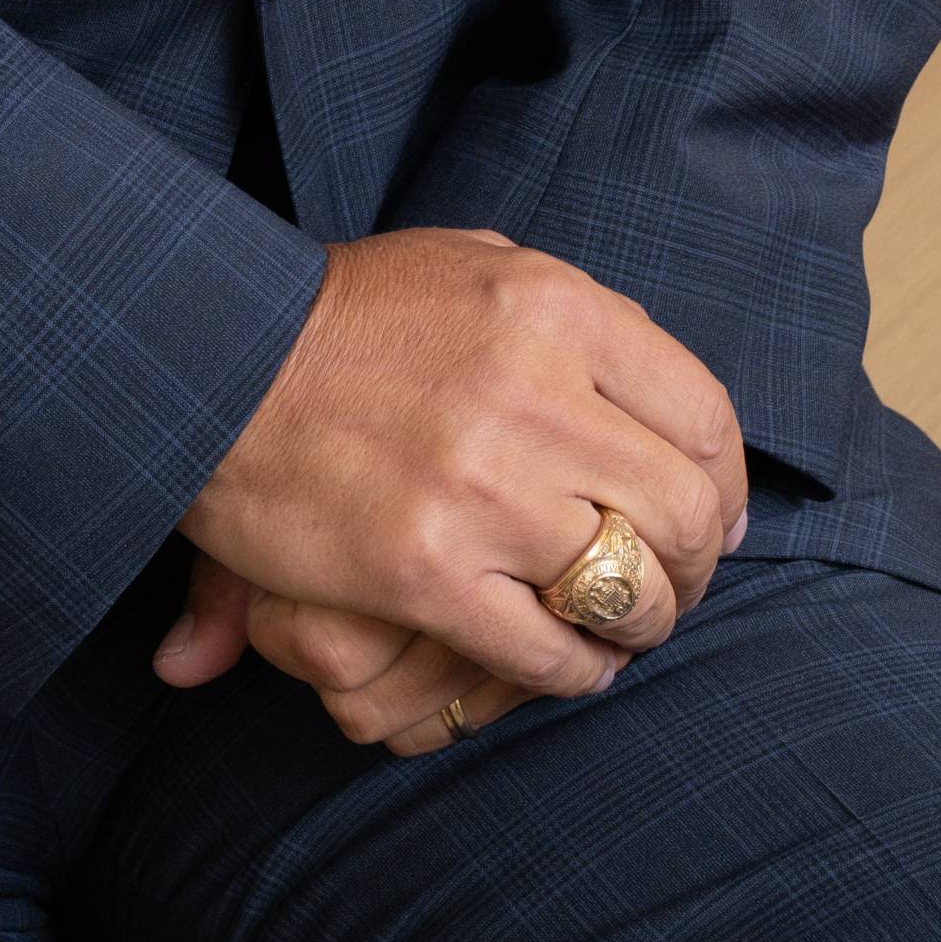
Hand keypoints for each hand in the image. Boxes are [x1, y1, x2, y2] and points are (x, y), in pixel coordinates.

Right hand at [163, 227, 744, 727]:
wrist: (215, 359)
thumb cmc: (357, 314)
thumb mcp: (478, 268)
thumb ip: (585, 328)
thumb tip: (684, 431)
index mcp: (555, 309)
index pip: (704, 415)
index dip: (725, 484)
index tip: (714, 516)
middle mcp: (533, 397)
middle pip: (684, 512)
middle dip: (695, 565)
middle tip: (674, 582)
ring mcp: (482, 491)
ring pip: (629, 591)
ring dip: (641, 624)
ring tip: (620, 626)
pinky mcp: (426, 574)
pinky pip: (547, 653)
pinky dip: (576, 673)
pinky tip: (566, 662)